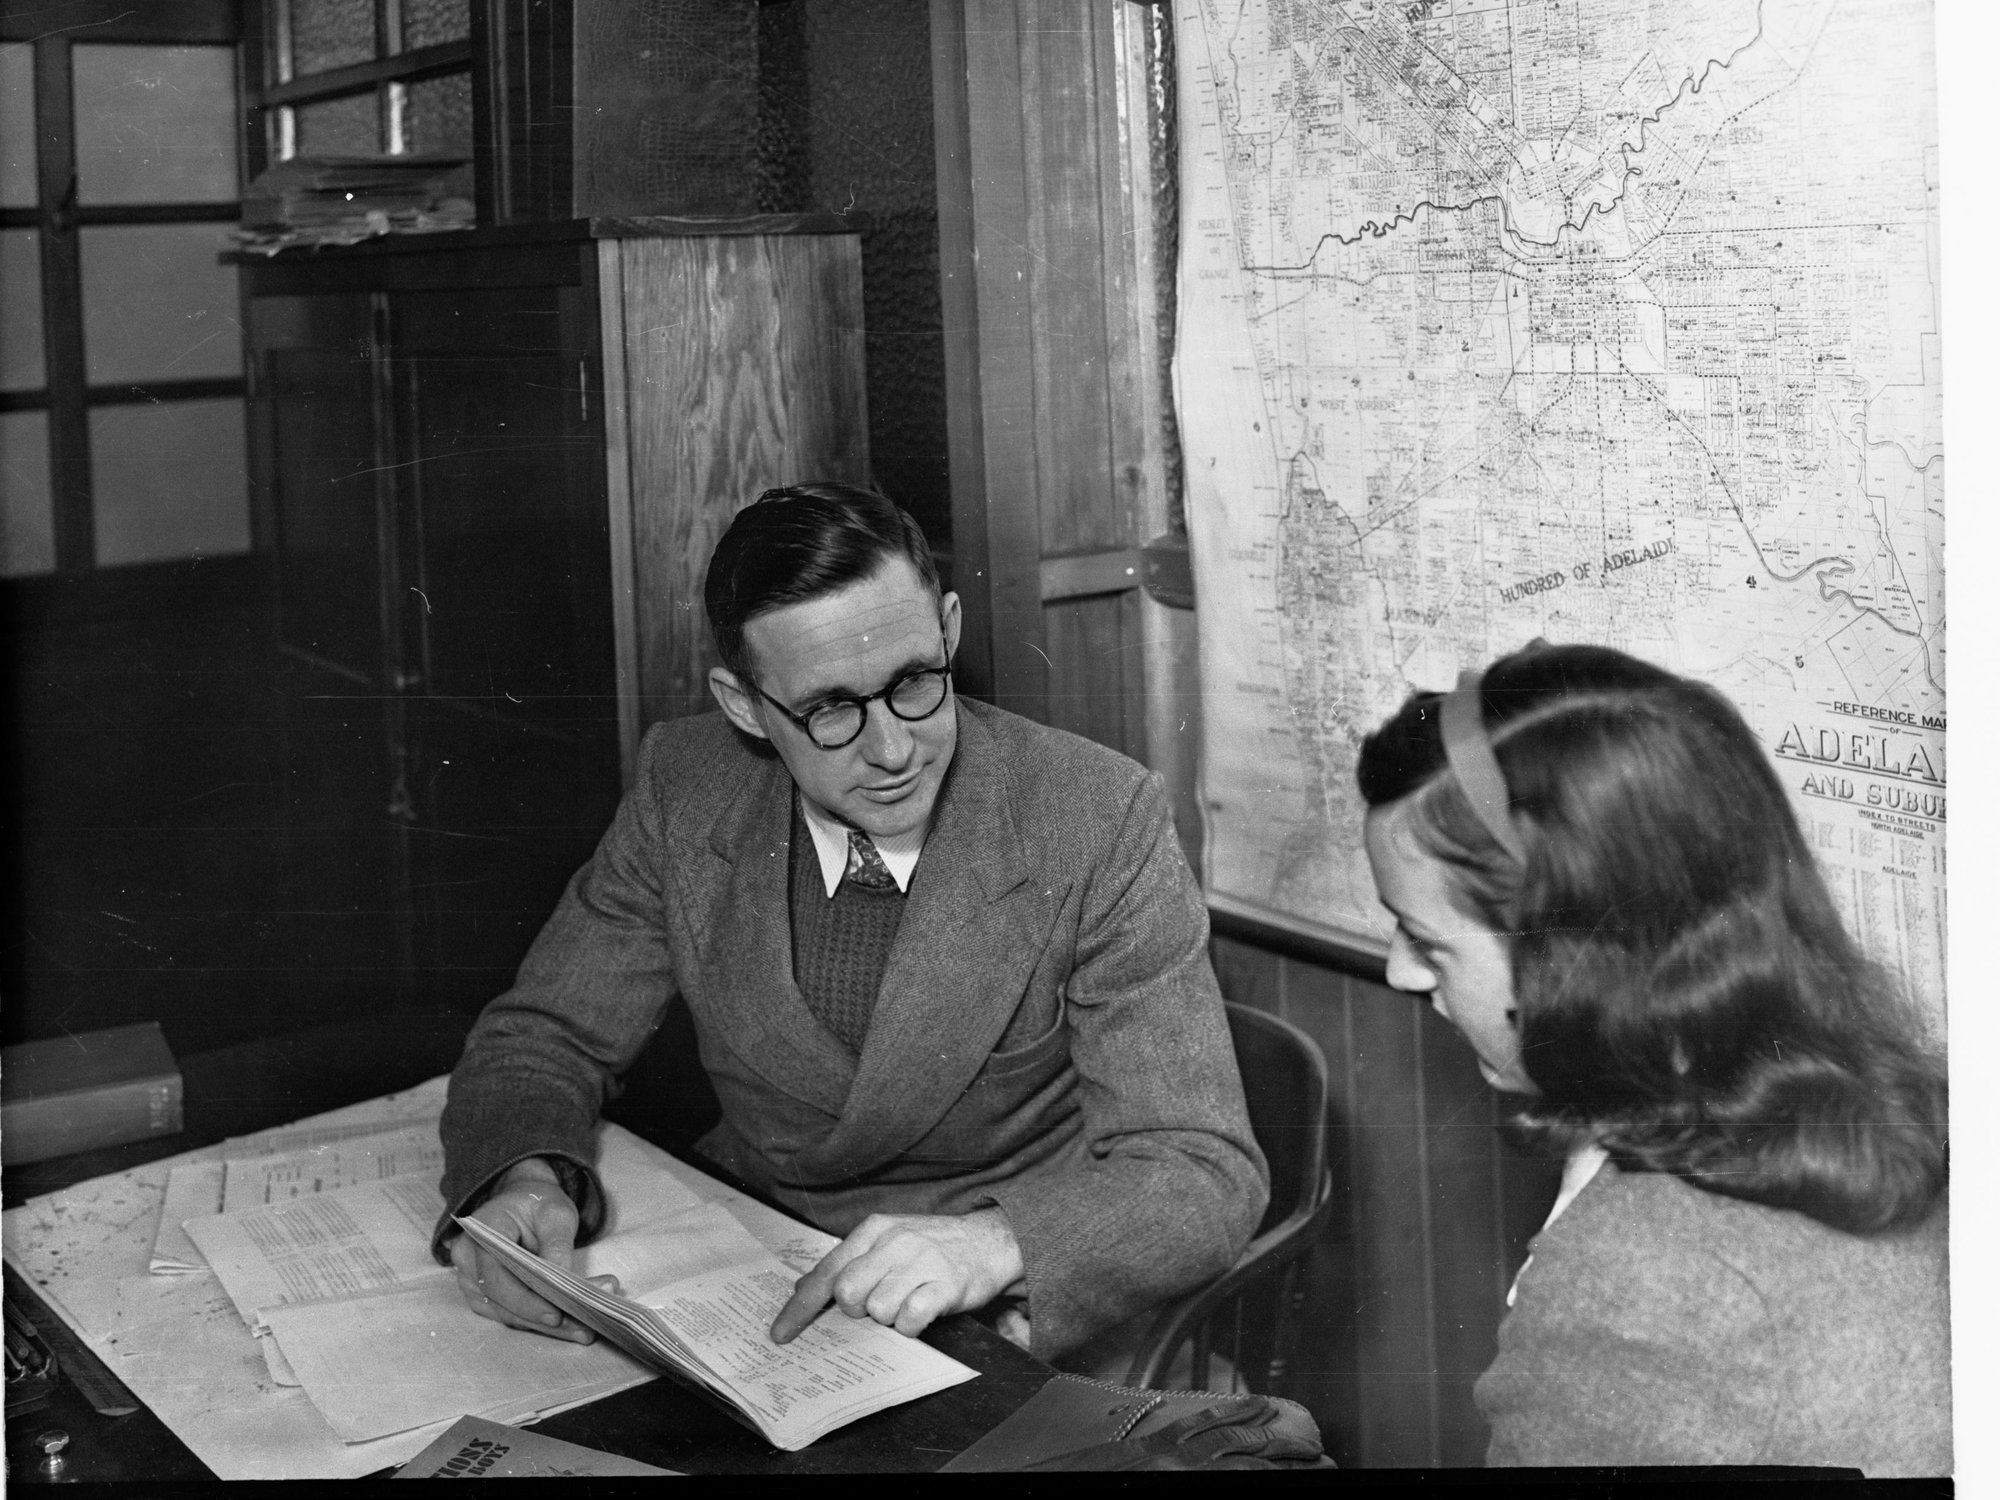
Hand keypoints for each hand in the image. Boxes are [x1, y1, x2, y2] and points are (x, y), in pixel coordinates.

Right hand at [448, 1158, 612, 1342]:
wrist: (521, 1200)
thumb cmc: (536, 1203)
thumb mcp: (556, 1212)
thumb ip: (558, 1244)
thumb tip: (563, 1284)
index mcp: (481, 1231)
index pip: (495, 1275)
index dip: (524, 1300)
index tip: (556, 1314)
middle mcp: (467, 1260)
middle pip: (501, 1302)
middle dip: (543, 1319)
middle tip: (584, 1329)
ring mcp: (472, 1281)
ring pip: (506, 1314)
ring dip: (545, 1327)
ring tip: (583, 1330)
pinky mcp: (485, 1295)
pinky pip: (510, 1315)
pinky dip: (539, 1322)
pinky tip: (570, 1326)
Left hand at [769, 1208, 1023, 1344]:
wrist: (987, 1240)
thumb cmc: (929, 1246)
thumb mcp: (885, 1243)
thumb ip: (847, 1263)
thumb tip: (803, 1289)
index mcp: (874, 1229)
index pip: (826, 1271)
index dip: (800, 1308)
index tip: (781, 1334)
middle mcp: (895, 1241)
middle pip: (847, 1292)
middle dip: (855, 1311)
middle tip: (874, 1308)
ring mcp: (922, 1261)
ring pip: (878, 1309)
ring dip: (888, 1319)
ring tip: (905, 1305)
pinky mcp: (947, 1284)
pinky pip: (912, 1318)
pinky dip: (910, 1327)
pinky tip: (919, 1316)